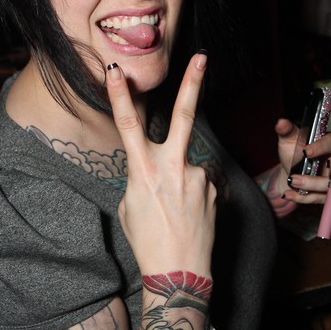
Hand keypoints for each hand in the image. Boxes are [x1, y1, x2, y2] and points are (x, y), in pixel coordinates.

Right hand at [105, 53, 216, 275]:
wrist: (180, 273)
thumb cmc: (147, 241)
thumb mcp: (128, 207)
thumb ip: (140, 177)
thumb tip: (153, 167)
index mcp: (143, 172)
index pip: (128, 124)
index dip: (119, 95)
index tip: (116, 71)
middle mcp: (172, 168)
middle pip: (183, 115)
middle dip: (192, 83)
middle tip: (202, 57)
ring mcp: (198, 176)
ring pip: (187, 163)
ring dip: (181, 180)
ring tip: (177, 213)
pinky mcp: (214, 188)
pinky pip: (200, 181)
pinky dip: (193, 193)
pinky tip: (189, 215)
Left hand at [275, 118, 330, 204]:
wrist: (289, 171)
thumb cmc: (295, 151)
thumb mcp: (290, 140)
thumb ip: (287, 131)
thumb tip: (281, 123)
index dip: (322, 147)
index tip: (306, 151)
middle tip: (330, 164)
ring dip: (312, 183)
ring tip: (293, 180)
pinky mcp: (329, 194)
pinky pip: (320, 198)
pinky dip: (303, 197)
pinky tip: (289, 194)